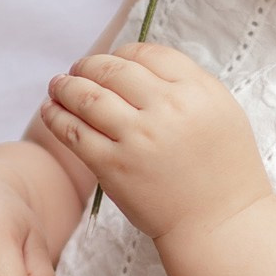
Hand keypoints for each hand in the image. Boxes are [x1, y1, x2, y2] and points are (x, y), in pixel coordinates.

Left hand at [36, 45, 269, 247]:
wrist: (220, 222)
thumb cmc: (224, 168)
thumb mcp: (221, 111)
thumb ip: (186, 83)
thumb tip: (138, 64)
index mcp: (196, 90)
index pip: (147, 52)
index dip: (122, 53)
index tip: (112, 62)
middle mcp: (167, 108)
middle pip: (113, 69)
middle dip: (88, 65)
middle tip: (78, 69)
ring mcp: (137, 137)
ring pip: (87, 96)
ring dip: (65, 85)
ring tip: (58, 84)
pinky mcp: (113, 166)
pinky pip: (73, 132)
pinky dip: (56, 116)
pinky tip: (51, 109)